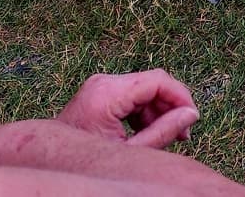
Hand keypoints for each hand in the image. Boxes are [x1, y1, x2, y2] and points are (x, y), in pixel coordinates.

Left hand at [58, 70, 199, 148]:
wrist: (51, 164)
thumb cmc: (85, 162)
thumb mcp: (131, 151)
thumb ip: (163, 131)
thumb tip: (191, 115)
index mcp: (107, 93)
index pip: (158, 81)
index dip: (181, 97)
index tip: (192, 117)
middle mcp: (103, 82)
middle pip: (152, 84)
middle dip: (171, 106)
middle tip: (182, 133)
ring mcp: (99, 86)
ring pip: (144, 90)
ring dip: (158, 111)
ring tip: (167, 136)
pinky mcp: (98, 93)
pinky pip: (131, 96)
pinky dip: (144, 112)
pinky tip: (149, 133)